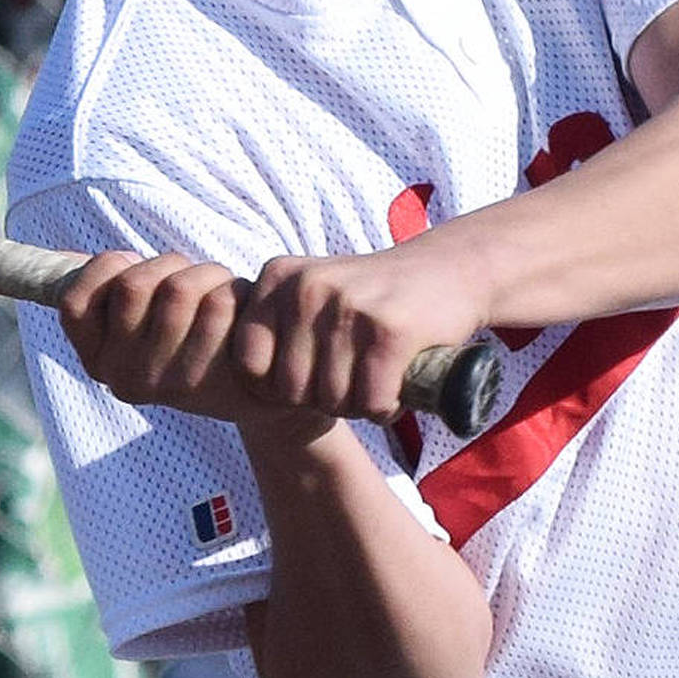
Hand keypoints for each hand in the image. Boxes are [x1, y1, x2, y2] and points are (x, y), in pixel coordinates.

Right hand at [56, 250, 332, 435]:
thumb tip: (62, 258)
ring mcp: (163, 384)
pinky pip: (215, 305)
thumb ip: (108, 287)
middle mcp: (123, 379)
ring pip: (177, 290)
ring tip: (221, 296)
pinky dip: (234, 293)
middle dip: (169, 266)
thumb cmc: (197, 333)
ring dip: (207, 276)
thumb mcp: (146, 313)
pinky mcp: (208, 379)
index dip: (108, 267)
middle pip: (133, 286)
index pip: (75, 300)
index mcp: (98, 360)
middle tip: (194, 283)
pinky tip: (243, 316)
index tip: (137, 269)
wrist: (260, 386)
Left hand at [231, 240, 485, 424]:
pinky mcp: (389, 330)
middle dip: (322, 402)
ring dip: (357, 406)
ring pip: (332, 398)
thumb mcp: (311, 293)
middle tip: (351, 387)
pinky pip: (371, 400)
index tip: (308, 384)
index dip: (277, 389)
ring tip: (375, 382)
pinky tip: (396, 388)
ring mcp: (346, 306)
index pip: (249, 365)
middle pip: (291, 389)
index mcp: (277, 278)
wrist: (450, 270)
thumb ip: (273, 326)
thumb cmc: (372, 298)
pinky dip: (386, 407)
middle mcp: (305, 288)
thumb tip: (228, 380)